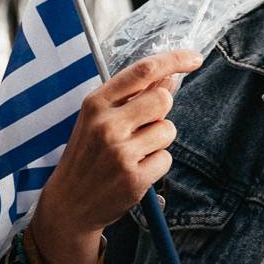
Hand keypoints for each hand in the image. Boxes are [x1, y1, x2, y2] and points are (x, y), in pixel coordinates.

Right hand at [29, 50, 201, 263]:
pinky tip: (134, 171)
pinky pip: (166, 159)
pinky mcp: (134, 178)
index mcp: (96, 103)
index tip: (194, 58)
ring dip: (158, 141)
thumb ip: (132, 97)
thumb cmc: (88, 156)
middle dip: (160, 112)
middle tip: (141, 128)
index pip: (144, 70)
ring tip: (133, 153)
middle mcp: (106, 125)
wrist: (68, 205)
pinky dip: (156, 165)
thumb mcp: (98, 119)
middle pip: (163, 99)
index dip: (174, 60)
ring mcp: (120, 153)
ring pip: (168, 130)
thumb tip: (170, 77)